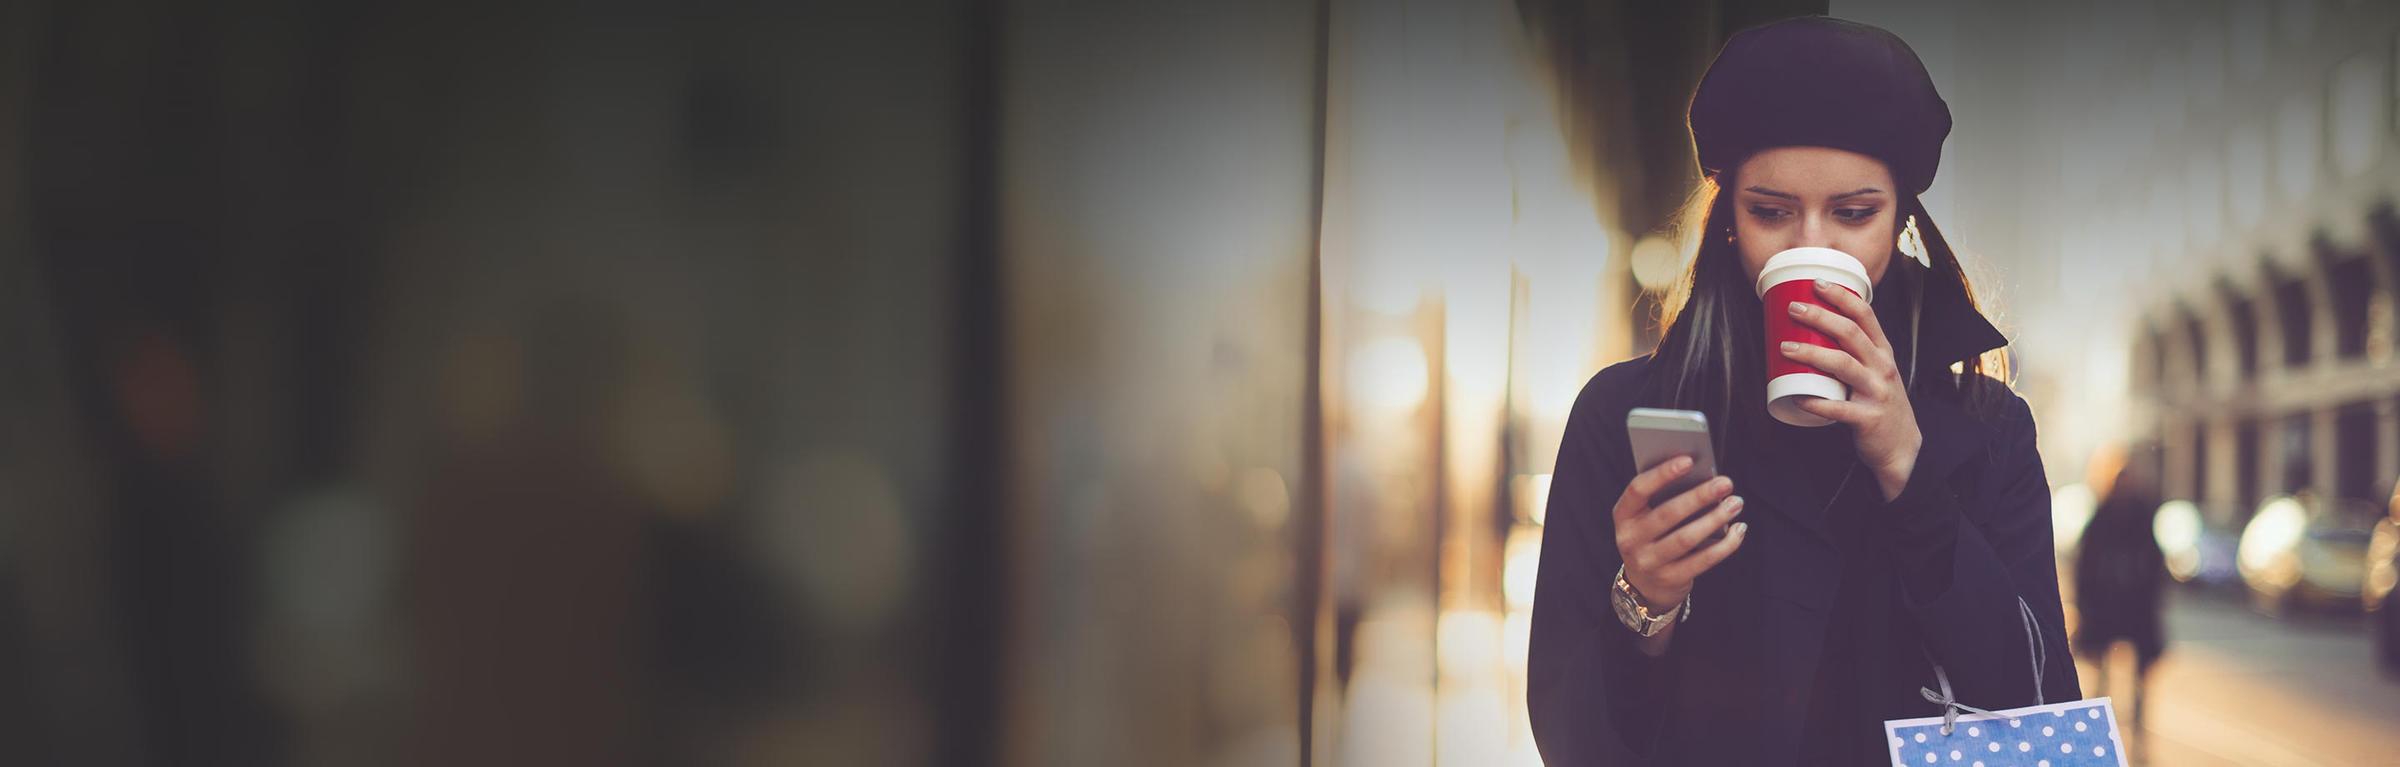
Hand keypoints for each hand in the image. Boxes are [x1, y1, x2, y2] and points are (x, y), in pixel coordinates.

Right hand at [1614, 455, 1747, 608]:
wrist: (1645, 584)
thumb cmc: (1652, 536)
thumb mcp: (1646, 517)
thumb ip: (1664, 497)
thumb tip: (1703, 478)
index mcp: (1623, 515)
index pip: (1638, 490)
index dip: (1662, 474)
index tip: (1689, 460)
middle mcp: (1630, 539)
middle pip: (1668, 513)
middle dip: (1700, 496)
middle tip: (1725, 483)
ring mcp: (1649, 562)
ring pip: (1686, 538)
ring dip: (1715, 518)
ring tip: (1736, 503)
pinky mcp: (1670, 579)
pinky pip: (1702, 561)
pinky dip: (1725, 545)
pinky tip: (1739, 530)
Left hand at [1780, 278, 1922, 499]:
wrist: (1901, 446)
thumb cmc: (1879, 402)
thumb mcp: (1876, 371)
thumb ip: (1855, 352)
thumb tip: (1813, 328)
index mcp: (1883, 352)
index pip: (1866, 315)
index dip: (1842, 297)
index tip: (1817, 283)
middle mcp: (1883, 368)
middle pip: (1851, 334)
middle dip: (1821, 317)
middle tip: (1794, 308)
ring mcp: (1877, 393)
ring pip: (1843, 365)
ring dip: (1811, 354)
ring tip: (1785, 348)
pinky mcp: (1868, 419)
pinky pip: (1838, 409)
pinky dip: (1816, 402)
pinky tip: (1798, 397)